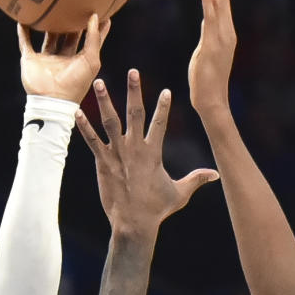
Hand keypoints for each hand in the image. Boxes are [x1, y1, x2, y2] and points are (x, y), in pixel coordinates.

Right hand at [17, 14, 110, 102]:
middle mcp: (63, 57)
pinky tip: (22, 17)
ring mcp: (46, 59)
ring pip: (48, 35)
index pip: (88, 37)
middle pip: (67, 34)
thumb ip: (94, 38)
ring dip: (48, 22)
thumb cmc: (76, 83)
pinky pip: (25, 42)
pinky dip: (23, 31)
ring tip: (50, 4)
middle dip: (71, 19)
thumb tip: (95, 16)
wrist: (52, 100)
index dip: (93, 24)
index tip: (98, 8)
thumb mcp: (92, 59)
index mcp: (79, 58)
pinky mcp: (31, 60)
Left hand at [76, 70, 218, 234]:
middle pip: (135, 113)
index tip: (165, 91)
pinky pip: (92, 140)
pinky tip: (77, 112)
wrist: (134, 223)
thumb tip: (217, 175)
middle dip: (135, 91)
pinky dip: (84, 126)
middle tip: (133, 71)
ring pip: (110, 121)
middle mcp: (135, 148)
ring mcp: (117, 154)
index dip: (163, 107)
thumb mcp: (180, 193)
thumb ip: (197, 179)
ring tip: (99, 82)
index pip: (160, 123)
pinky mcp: (103, 162)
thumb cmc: (157, 209)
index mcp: (153, 153)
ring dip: (105, 101)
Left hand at [188, 0, 236, 120]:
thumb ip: (208, 33)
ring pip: (218, 4)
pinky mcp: (212, 45)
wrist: (212, 101)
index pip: (223, 2)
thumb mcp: (205, 51)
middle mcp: (226, 32)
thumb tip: (207, 19)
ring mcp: (221, 38)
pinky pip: (210, 19)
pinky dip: (208, 1)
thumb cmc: (206, 80)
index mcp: (224, 33)